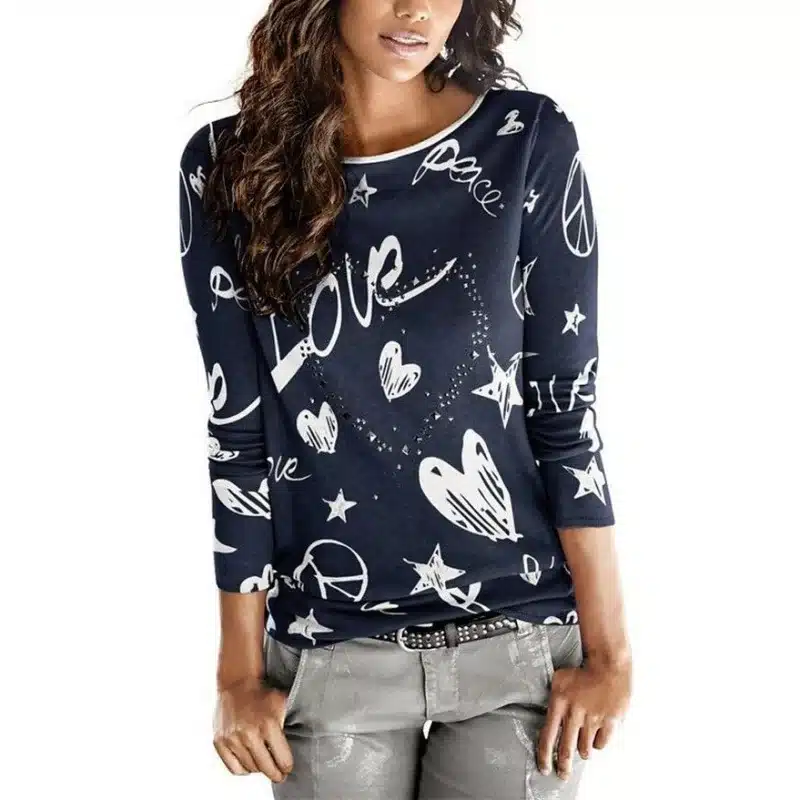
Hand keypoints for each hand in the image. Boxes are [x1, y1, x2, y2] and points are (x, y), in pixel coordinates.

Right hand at [212, 675, 293, 781]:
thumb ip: (288, 725)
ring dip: (260, 769)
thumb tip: (296, 745)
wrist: (237, 685)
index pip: (282, 760)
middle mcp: (249, 734)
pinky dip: (244, 769)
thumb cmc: (262, 695)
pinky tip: (250, 763)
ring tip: (265, 765)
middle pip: (267, 768)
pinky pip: (234, 768)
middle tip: (279, 775)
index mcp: (268, 724)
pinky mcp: (220, 742)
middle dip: (276, 774)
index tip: (287, 768)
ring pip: (251, 769)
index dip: (287, 766)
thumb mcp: (281, 705)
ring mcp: (233, 739)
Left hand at [536, 654, 631, 780]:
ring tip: (580, 750)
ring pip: (584, 749)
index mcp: (559, 703)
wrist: (608, 664)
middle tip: (562, 774)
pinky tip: (595, 737)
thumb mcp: (559, 679)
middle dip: (563, 767)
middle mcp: (575, 714)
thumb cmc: (583, 670)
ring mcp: (593, 719)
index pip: (547, 737)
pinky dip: (597, 744)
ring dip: (581, 752)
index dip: (544, 756)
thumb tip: (548, 714)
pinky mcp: (609, 722)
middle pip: (566, 750)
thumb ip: (553, 698)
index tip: (544, 768)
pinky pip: (601, 743)